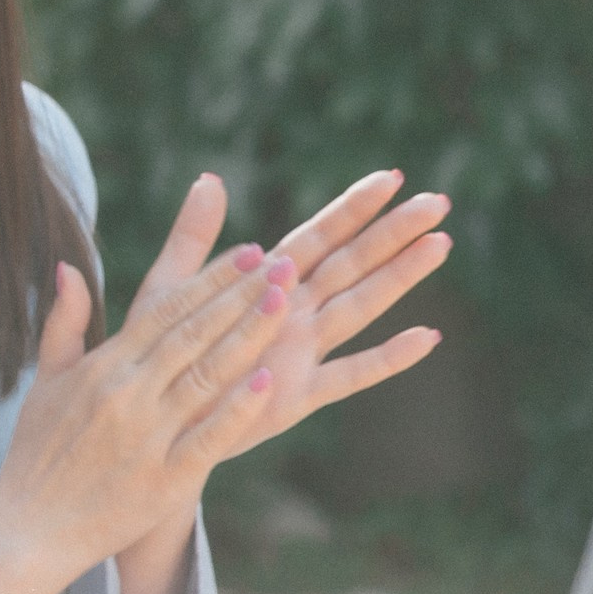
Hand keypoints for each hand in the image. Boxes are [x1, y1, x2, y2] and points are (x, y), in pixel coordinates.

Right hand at [0, 193, 301, 593]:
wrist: (29, 526)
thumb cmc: (37, 453)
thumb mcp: (45, 382)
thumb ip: (64, 323)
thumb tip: (68, 268)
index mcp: (102, 367)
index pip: (167, 311)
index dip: (211, 279)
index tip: (250, 252)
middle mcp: (127, 394)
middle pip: (194, 334)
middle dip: (243, 295)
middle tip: (285, 263)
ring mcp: (148, 437)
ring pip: (207, 376)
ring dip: (249, 336)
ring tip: (286, 303)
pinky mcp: (165, 479)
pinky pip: (208, 437)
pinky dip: (237, 409)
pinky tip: (267, 380)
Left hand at [124, 170, 450, 458]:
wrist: (153, 417)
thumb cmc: (159, 352)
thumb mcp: (171, 287)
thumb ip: (192, 236)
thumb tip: (210, 177)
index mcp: (263, 284)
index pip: (316, 237)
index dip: (351, 208)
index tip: (390, 176)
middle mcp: (291, 313)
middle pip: (350, 264)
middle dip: (392, 233)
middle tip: (437, 202)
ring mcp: (300, 352)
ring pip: (360, 306)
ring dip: (398, 277)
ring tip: (440, 245)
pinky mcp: (298, 396)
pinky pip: (351, 375)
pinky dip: (387, 358)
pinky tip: (426, 339)